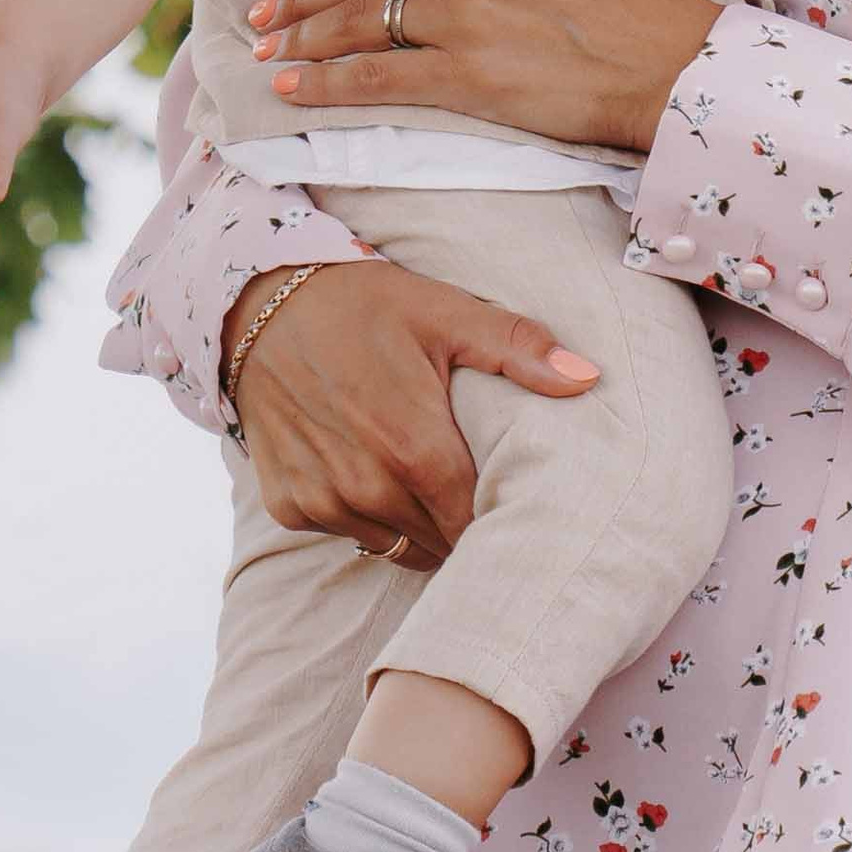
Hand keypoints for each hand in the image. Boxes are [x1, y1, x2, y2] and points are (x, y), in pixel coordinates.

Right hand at [225, 258, 599, 567]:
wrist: (262, 304)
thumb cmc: (365, 307)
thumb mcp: (446, 314)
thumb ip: (519, 350)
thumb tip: (589, 377)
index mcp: (416, 449)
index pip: (479, 524)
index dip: (504, 521)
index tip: (524, 509)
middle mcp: (367, 488)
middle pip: (442, 543)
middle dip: (466, 528)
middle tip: (484, 500)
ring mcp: (323, 502)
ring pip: (397, 547)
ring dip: (418, 527)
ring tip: (431, 488)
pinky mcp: (290, 506)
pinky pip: (349, 534)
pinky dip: (368, 518)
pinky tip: (375, 476)